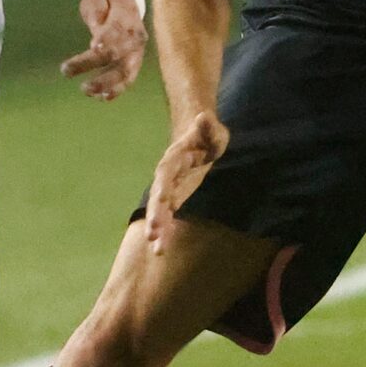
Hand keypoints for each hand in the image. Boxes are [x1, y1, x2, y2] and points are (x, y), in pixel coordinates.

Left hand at [60, 0, 145, 100]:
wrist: (129, 8)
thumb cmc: (108, 3)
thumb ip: (97, 10)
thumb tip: (96, 26)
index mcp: (127, 18)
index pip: (117, 30)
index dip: (107, 39)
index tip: (93, 47)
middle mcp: (135, 38)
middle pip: (117, 54)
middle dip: (95, 63)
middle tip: (69, 71)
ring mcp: (136, 54)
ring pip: (125, 72)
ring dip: (106, 83)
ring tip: (85, 90)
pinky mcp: (133, 66)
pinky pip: (127, 80)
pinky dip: (115, 90)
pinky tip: (100, 97)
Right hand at [142, 111, 229, 252]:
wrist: (196, 140)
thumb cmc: (207, 135)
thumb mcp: (212, 129)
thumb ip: (208, 127)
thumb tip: (204, 116)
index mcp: (175, 157)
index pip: (167, 172)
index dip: (163, 186)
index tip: (161, 200)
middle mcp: (166, 175)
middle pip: (158, 196)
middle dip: (156, 215)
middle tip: (152, 235)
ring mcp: (168, 188)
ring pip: (160, 210)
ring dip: (158, 229)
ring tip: (157, 250)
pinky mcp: (173, 198)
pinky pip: (167, 216)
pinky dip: (165, 232)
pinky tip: (161, 249)